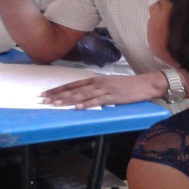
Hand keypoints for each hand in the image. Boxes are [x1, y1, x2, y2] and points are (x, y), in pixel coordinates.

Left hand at [41, 71, 167, 108]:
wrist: (144, 84)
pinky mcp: (113, 98)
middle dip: (58, 95)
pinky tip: (78, 108)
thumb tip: (83, 94)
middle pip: (74, 90)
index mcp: (95, 80)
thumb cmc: (127, 85)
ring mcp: (105, 90)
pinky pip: (98, 101)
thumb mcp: (108, 84)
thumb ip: (96, 88)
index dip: (59, 89)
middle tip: (44, 99)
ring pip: (83, 95)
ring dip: (69, 100)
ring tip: (56, 104)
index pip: (73, 84)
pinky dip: (88, 104)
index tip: (46, 93)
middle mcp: (98, 83)